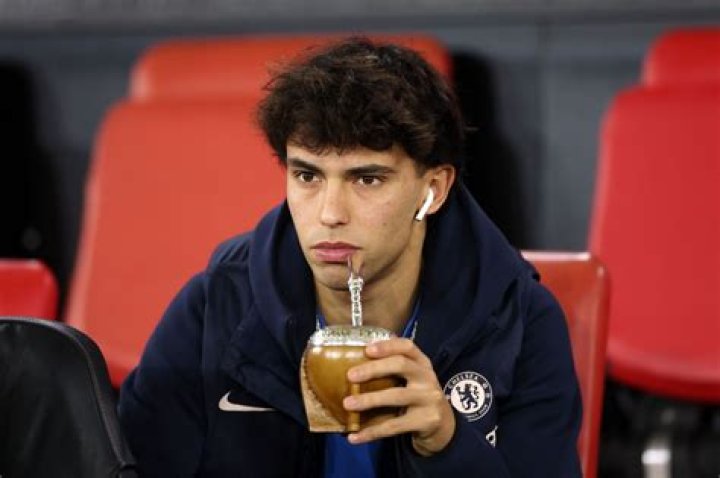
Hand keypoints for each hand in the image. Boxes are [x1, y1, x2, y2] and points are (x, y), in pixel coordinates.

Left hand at [343, 338, 455, 455]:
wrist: (442, 425)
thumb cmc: (417, 394)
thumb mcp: (412, 378)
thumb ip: (392, 367)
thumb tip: (357, 356)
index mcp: (422, 363)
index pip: (407, 347)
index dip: (388, 346)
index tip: (367, 349)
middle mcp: (428, 377)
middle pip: (401, 365)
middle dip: (374, 369)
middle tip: (350, 376)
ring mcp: (429, 399)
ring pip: (396, 396)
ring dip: (369, 400)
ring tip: (348, 404)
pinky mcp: (426, 421)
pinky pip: (394, 426)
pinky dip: (372, 432)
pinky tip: (354, 437)